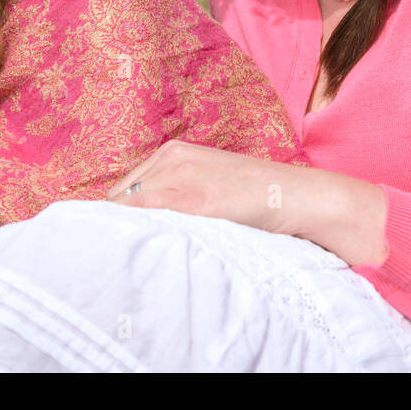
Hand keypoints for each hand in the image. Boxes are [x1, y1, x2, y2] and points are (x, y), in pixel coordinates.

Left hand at [107, 139, 387, 264]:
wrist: (294, 195)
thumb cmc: (254, 197)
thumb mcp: (208, 184)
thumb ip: (176, 194)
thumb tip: (140, 223)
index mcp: (172, 152)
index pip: (123, 191)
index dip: (117, 219)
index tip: (115, 241)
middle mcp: (170, 158)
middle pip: (118, 200)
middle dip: (118, 226)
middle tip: (123, 254)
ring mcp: (178, 176)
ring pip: (127, 209)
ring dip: (127, 234)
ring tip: (134, 257)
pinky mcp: (190, 198)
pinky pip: (145, 215)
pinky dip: (138, 234)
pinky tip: (145, 251)